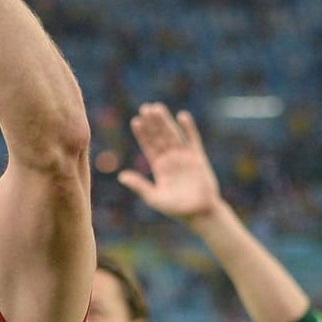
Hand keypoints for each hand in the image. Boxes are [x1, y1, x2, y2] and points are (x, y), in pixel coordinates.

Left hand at [117, 105, 220, 223]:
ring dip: (166, 121)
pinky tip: (182, 115)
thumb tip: (121, 176)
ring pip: (173, 135)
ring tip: (157, 107)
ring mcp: (184, 157)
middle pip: (159, 137)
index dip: (142, 134)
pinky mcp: (198, 158)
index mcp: (159, 167)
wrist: (201, 214)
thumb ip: (139, 185)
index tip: (135, 121)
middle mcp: (170, 159)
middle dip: (152, 123)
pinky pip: (193, 140)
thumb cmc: (176, 209)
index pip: (148, 146)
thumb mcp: (154, 198)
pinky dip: (188, 128)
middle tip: (145, 108)